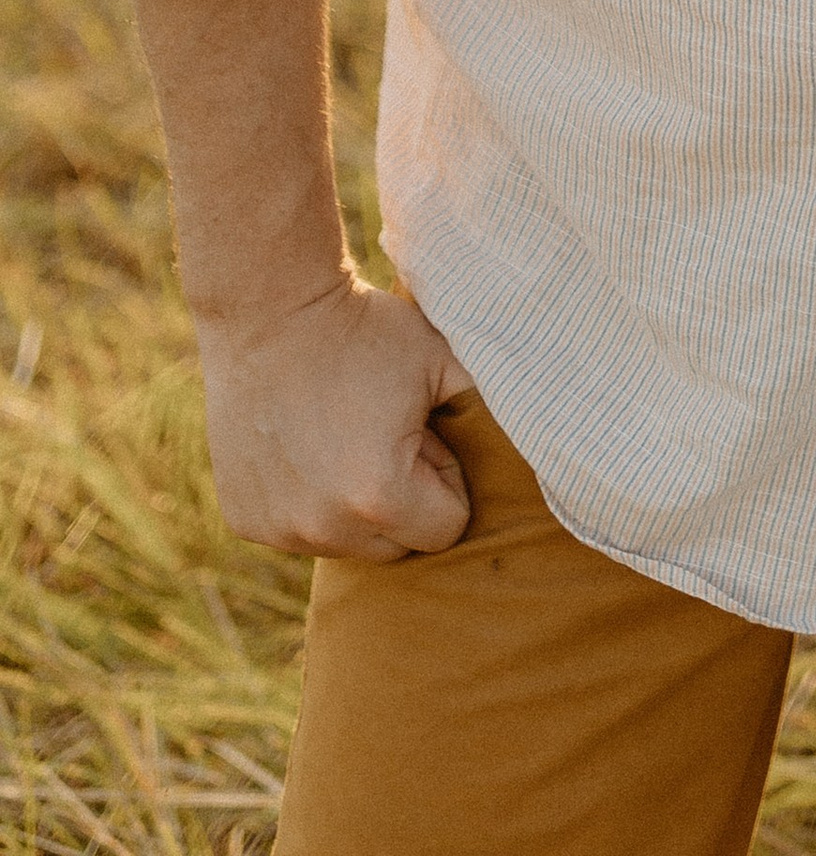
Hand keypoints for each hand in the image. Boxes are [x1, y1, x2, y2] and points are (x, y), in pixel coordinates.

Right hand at [196, 274, 473, 558]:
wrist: (269, 311)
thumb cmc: (363, 331)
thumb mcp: (442, 361)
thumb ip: (486, 407)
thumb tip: (528, 438)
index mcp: (381, 498)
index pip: (445, 530)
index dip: (445, 479)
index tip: (424, 434)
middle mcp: (324, 528)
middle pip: (395, 547)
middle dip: (404, 501)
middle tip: (386, 433)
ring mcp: (277, 529)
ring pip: (345, 543)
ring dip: (354, 506)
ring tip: (344, 435)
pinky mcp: (244, 519)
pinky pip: (297, 530)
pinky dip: (308, 501)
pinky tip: (303, 445)